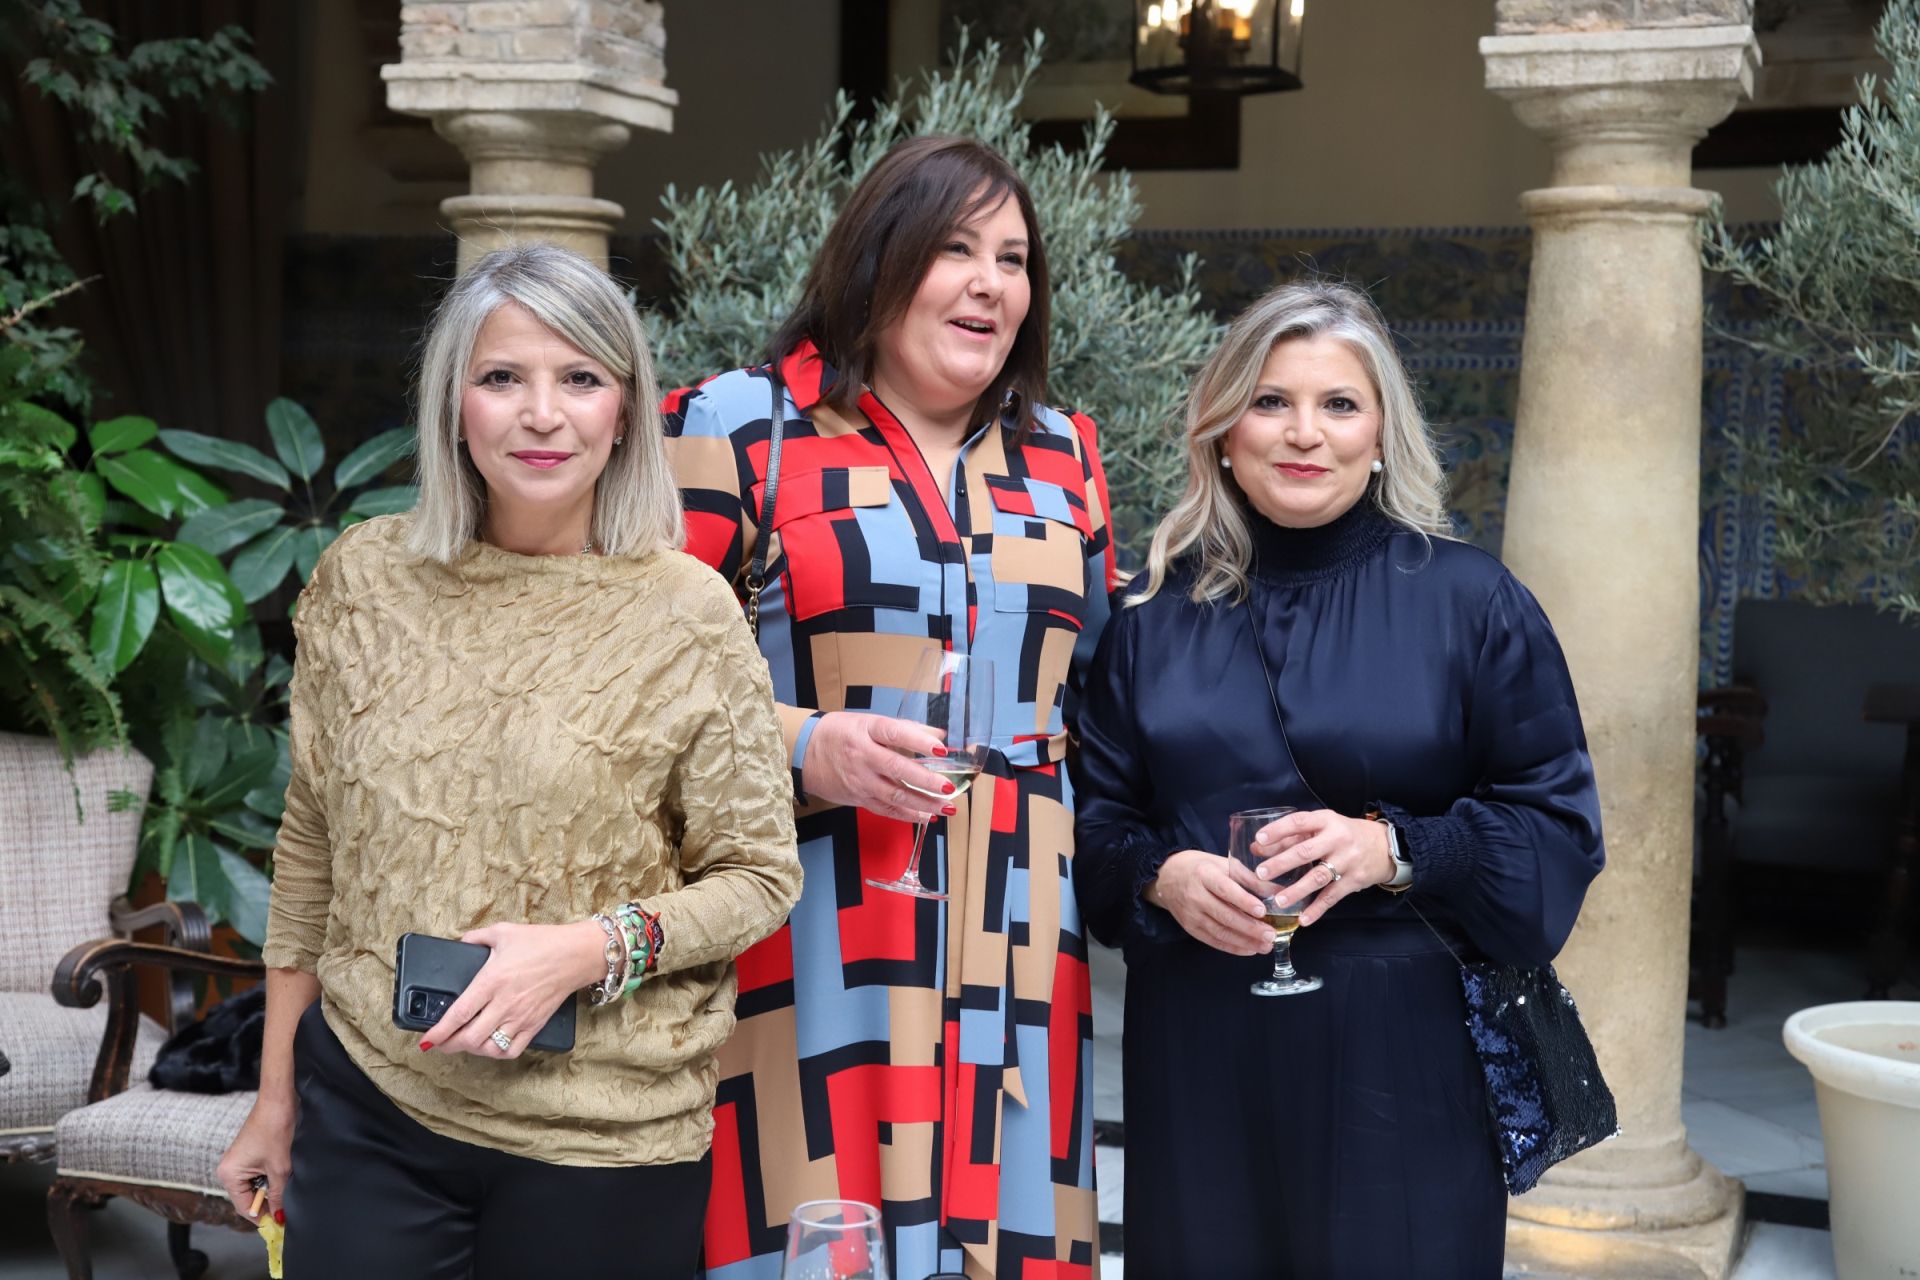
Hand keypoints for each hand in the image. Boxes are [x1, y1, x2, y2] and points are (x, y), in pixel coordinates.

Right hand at [217, 1097, 293, 1224]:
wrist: (278, 1100)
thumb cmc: (276, 1130)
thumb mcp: (280, 1168)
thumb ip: (278, 1194)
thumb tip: (279, 1216)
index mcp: (229, 1175)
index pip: (243, 1207)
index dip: (261, 1216)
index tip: (279, 1223)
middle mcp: (228, 1170)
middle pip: (247, 1198)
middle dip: (267, 1202)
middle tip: (286, 1208)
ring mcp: (237, 1162)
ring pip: (254, 1186)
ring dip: (270, 1189)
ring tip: (285, 1186)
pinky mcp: (247, 1155)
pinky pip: (256, 1175)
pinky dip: (269, 1178)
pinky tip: (282, 1174)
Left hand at [420, 920, 605, 1059]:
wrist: (576, 954)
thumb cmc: (542, 942)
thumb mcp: (503, 932)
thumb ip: (476, 938)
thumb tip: (460, 944)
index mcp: (492, 980)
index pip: (459, 1013)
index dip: (439, 1031)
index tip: (426, 1039)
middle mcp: (504, 1003)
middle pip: (469, 1037)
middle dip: (448, 1045)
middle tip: (439, 1043)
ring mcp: (521, 1017)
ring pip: (489, 1048)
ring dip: (471, 1050)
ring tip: (463, 1044)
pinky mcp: (535, 1025)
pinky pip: (512, 1050)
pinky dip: (496, 1053)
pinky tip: (490, 1046)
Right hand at [799, 711, 959, 822]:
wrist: (804, 753)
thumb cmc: (841, 734)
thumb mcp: (869, 722)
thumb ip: (904, 728)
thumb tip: (938, 733)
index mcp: (867, 730)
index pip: (895, 733)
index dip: (919, 741)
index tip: (941, 749)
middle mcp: (863, 756)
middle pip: (897, 768)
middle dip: (925, 780)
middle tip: (948, 787)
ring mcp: (860, 780)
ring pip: (894, 794)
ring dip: (922, 803)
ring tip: (946, 807)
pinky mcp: (858, 798)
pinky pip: (885, 808)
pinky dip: (907, 814)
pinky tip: (926, 816)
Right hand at [1145, 850, 1276, 955]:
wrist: (1166, 877)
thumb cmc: (1200, 867)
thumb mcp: (1223, 865)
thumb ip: (1251, 879)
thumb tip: (1279, 891)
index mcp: (1204, 875)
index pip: (1225, 889)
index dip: (1244, 901)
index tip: (1263, 911)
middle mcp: (1195, 896)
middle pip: (1224, 915)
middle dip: (1250, 927)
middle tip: (1271, 934)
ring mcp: (1191, 914)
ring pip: (1220, 931)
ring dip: (1245, 941)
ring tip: (1265, 945)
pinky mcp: (1190, 928)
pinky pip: (1213, 941)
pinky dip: (1233, 947)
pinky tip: (1250, 949)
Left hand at [1252, 809, 1395, 925]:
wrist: (1385, 846)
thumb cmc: (1344, 834)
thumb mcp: (1322, 827)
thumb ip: (1292, 836)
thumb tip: (1257, 847)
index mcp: (1326, 820)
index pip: (1299, 822)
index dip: (1278, 830)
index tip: (1259, 839)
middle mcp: (1337, 839)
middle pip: (1305, 851)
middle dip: (1281, 863)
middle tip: (1261, 873)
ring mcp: (1347, 860)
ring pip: (1318, 877)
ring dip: (1297, 890)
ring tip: (1278, 901)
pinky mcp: (1354, 880)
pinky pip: (1332, 896)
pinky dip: (1317, 909)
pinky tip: (1303, 919)